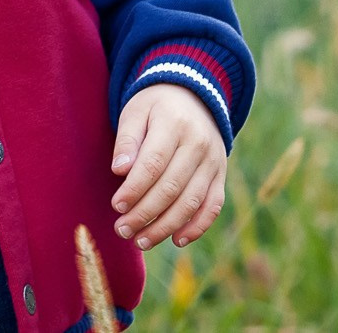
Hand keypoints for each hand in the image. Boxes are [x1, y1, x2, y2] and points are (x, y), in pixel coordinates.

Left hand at [109, 84, 226, 249]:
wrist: (193, 96)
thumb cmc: (154, 107)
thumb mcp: (135, 111)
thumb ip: (127, 140)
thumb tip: (119, 171)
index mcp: (174, 124)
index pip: (153, 164)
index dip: (135, 188)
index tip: (116, 205)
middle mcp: (199, 145)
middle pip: (171, 187)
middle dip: (145, 214)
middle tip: (121, 230)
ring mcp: (213, 162)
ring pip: (191, 202)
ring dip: (166, 226)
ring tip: (141, 241)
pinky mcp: (220, 175)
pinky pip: (213, 206)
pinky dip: (197, 227)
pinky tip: (176, 240)